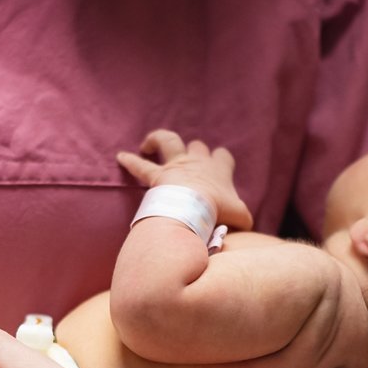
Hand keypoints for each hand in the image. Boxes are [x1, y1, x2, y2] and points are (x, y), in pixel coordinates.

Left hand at [117, 129, 253, 230]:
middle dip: (194, 151)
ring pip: (168, 141)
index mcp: (218, 170)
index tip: (219, 166)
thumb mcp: (240, 216)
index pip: (223, 156)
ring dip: (159, 140)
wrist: (195, 209)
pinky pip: (141, 167)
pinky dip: (130, 161)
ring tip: (149, 145)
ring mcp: (176, 166)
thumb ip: (244, 219)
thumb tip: (248, 228)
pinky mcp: (158, 176)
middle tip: (190, 162)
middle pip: (197, 146)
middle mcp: (197, 162)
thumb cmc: (218, 211)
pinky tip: (120, 157)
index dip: (221, 160)